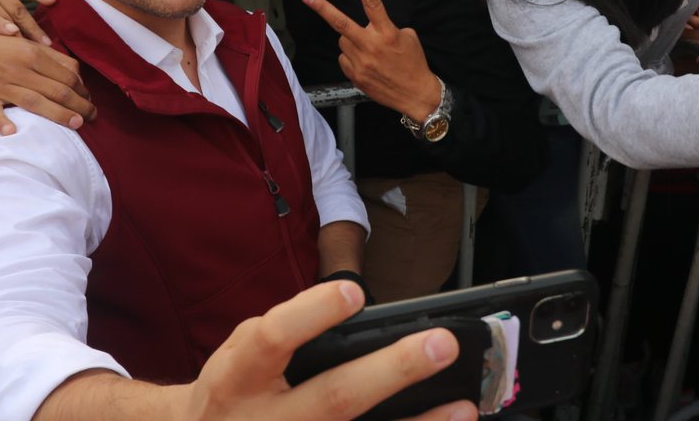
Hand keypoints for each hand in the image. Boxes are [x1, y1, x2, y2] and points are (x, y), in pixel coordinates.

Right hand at [0, 28, 95, 134]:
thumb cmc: (2, 47)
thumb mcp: (29, 45)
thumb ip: (56, 59)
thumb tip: (78, 77)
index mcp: (32, 54)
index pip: (66, 76)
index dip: (82, 90)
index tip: (90, 100)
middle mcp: (18, 70)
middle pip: (55, 90)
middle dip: (78, 105)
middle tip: (92, 116)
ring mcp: (0, 85)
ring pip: (33, 102)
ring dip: (57, 114)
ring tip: (76, 124)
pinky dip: (1, 122)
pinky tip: (13, 132)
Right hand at [184, 281, 474, 420]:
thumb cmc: (236, 389)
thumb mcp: (241, 353)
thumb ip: (286, 330)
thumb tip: (355, 306)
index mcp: (241, 377)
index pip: (274, 338)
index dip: (313, 313)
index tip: (354, 291)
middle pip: (335, 397)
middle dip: (392, 370)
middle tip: (441, 344)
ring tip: (462, 406)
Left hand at [302, 0, 441, 122]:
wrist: (415, 95)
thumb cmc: (413, 64)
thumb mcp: (408, 38)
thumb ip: (386, 27)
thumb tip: (370, 26)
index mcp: (387, 33)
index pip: (373, 3)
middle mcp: (371, 46)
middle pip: (341, 23)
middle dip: (322, 8)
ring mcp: (361, 62)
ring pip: (343, 40)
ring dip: (352, 40)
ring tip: (370, 51)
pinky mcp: (355, 75)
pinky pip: (344, 58)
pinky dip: (352, 57)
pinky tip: (367, 64)